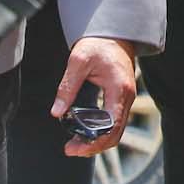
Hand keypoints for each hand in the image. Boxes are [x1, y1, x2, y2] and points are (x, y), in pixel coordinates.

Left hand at [55, 37, 137, 157]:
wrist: (114, 33)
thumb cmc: (98, 44)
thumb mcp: (78, 61)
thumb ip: (67, 87)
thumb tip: (56, 112)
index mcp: (119, 89)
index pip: (111, 125)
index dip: (94, 141)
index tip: (74, 148)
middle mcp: (127, 97)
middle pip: (115, 134)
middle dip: (94, 147)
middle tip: (70, 150)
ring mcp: (126, 98)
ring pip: (116, 131)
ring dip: (97, 142)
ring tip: (75, 145)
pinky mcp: (121, 98)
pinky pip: (114, 123)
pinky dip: (101, 132)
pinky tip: (84, 133)